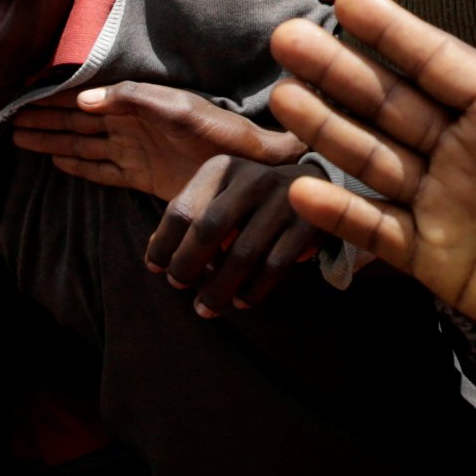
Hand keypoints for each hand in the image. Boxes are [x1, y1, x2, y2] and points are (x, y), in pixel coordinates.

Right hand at [11, 80, 304, 197]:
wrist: (246, 165)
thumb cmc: (217, 129)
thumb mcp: (176, 107)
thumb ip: (131, 99)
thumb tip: (83, 99)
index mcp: (134, 103)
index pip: (82, 97)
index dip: (51, 96)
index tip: (21, 94)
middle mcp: (128, 125)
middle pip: (74, 121)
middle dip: (42, 118)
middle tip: (7, 118)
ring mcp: (132, 151)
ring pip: (81, 143)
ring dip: (52, 140)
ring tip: (20, 137)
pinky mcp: (140, 176)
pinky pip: (100, 169)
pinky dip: (77, 166)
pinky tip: (56, 163)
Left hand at [143, 154, 326, 316]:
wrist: (318, 183)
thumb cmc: (252, 198)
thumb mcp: (219, 194)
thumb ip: (189, 218)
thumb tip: (156, 257)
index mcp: (223, 168)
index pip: (181, 210)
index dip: (164, 244)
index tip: (156, 268)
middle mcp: (253, 179)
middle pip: (209, 228)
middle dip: (188, 264)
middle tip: (179, 285)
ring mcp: (283, 200)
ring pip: (243, 254)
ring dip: (219, 288)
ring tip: (206, 307)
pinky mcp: (308, 224)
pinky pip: (274, 266)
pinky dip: (254, 290)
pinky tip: (241, 301)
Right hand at [268, 0, 475, 358]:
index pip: (441, 63)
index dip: (394, 33)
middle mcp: (465, 147)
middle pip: (391, 102)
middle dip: (340, 71)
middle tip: (285, 38)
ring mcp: (445, 200)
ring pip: (373, 156)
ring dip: (328, 129)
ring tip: (283, 99)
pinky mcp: (436, 256)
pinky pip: (379, 230)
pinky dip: (342, 212)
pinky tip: (303, 188)